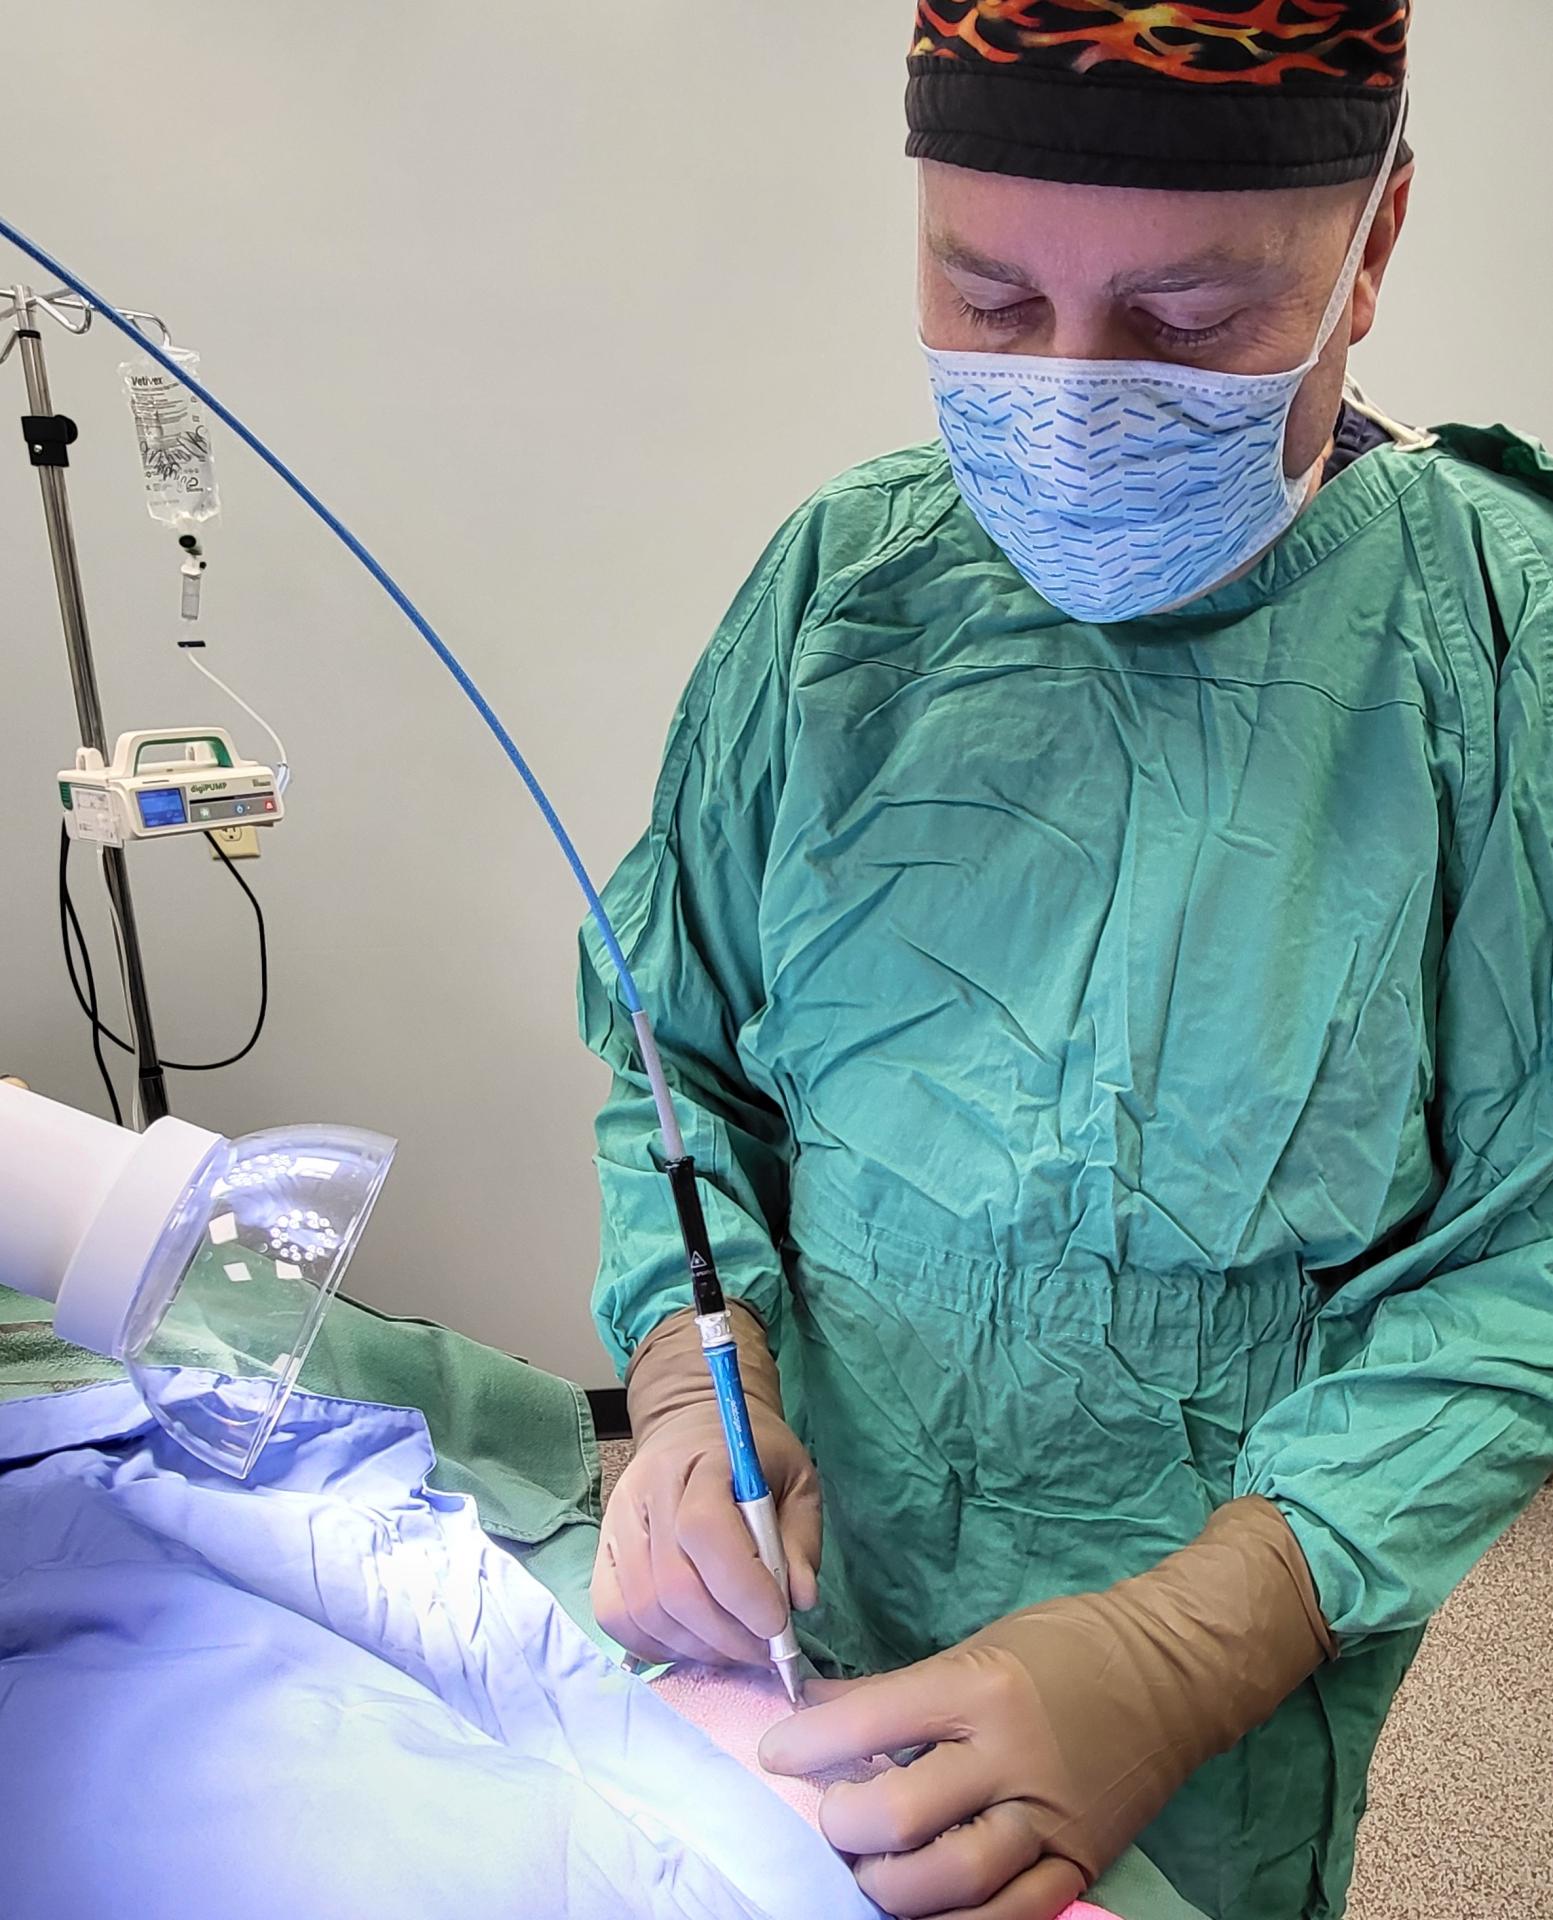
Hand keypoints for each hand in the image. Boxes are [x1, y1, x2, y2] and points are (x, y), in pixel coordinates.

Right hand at [592, 1305, 821, 1667]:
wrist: (694, 1426)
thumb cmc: (753, 1457)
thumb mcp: (797, 1480)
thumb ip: (801, 1538)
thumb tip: (800, 1599)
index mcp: (703, 1461)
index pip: (705, 1530)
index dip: (742, 1587)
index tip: (778, 1623)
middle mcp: (647, 1491)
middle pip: (673, 1584)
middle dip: (726, 1635)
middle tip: (765, 1649)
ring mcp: (617, 1522)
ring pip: (643, 1609)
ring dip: (697, 1647)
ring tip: (735, 1647)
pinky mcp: (603, 1550)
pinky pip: (614, 1615)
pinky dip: (656, 1645)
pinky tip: (694, 1642)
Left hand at [758, 1498, 1331, 1919]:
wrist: (1175, 1670)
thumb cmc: (1069, 1645)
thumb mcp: (978, 1644)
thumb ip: (895, 1689)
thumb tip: (812, 1711)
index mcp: (983, 1687)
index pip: (874, 1722)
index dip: (809, 1745)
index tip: (776, 1754)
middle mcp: (1013, 1757)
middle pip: (903, 1815)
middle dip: (845, 1824)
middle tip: (829, 1815)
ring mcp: (1050, 1818)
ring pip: (951, 1881)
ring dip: (890, 1885)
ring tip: (868, 1868)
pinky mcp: (1081, 1861)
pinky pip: (1011, 1915)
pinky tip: (925, 1910)